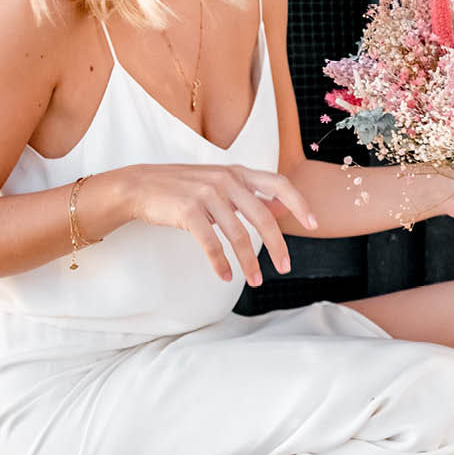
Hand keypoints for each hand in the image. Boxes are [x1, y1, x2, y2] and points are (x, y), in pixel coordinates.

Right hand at [127, 163, 317, 285]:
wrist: (140, 186)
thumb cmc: (183, 187)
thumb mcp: (219, 183)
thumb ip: (248, 193)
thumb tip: (279, 205)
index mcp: (238, 173)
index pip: (279, 183)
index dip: (299, 203)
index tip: (313, 224)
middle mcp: (226, 180)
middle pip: (263, 216)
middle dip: (277, 245)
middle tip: (286, 267)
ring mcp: (207, 194)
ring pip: (238, 234)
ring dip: (248, 262)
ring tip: (255, 281)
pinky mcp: (188, 210)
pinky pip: (210, 243)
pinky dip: (220, 263)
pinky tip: (225, 277)